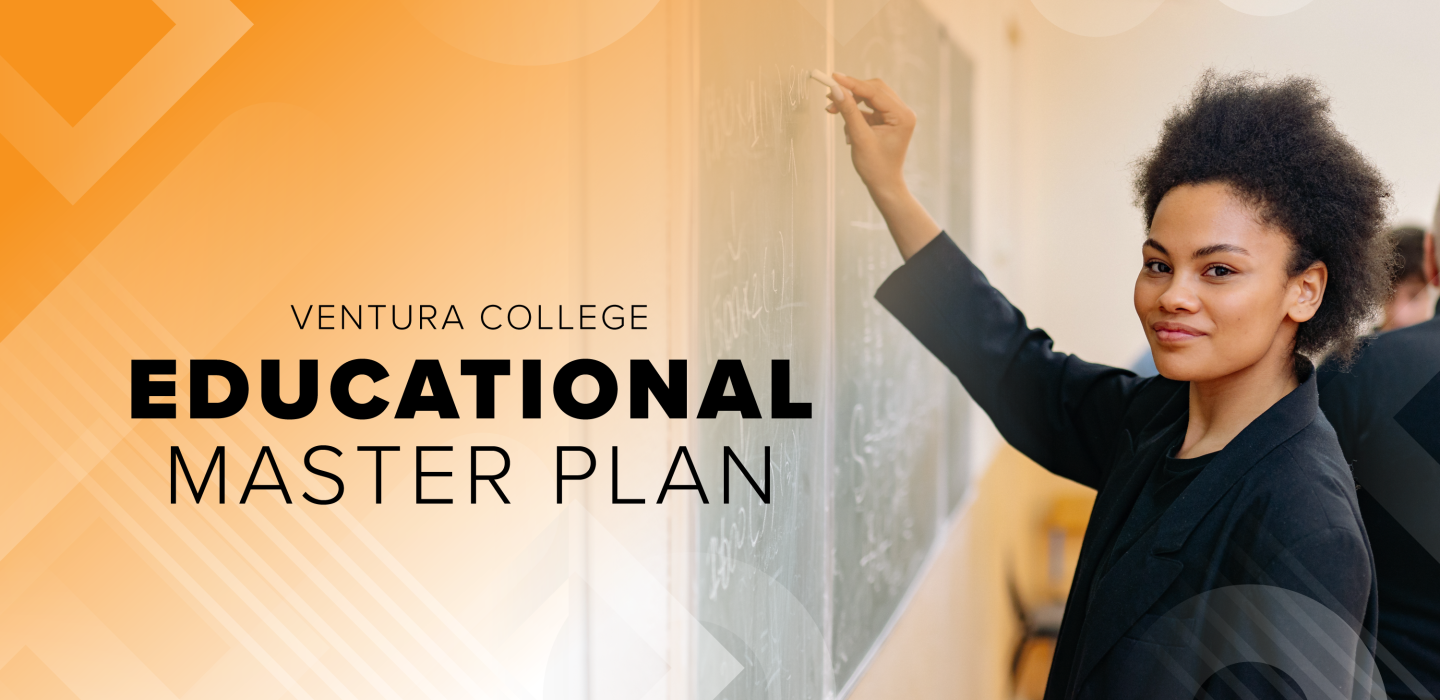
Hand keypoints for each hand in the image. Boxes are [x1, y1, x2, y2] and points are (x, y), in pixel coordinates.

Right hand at [827, 73, 914, 197]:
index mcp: (902, 116)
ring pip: (870, 97)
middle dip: (851, 92)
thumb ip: (849, 111)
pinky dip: (855, 113)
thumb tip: (837, 90)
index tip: (834, 77)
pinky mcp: (887, 120)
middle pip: (874, 90)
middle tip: (830, 95)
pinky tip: (847, 128)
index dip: (853, 83)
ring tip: (832, 111)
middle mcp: (902, 112)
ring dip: (851, 103)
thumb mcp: (860, 137)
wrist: (883, 185)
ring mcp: (895, 116)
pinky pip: (869, 108)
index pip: (875, 92)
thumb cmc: (876, 167)